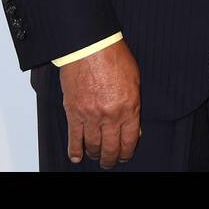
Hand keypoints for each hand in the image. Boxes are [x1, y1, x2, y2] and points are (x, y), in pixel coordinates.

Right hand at [58, 38, 140, 167]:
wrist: (90, 46)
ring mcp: (90, 116)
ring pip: (93, 146)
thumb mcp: (134, 81)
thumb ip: (134, 106)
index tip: (125, 155)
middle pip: (111, 147)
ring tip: (97, 156)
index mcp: (129, 107)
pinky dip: (75, 150)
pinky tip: (77, 156)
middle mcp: (110, 115)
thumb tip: (134, 127)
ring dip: (95, 154)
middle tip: (110, 162)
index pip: (130, 140)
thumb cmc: (113, 57)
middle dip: (111, 158)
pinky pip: (74, 138)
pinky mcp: (74, 113)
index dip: (127, 152)